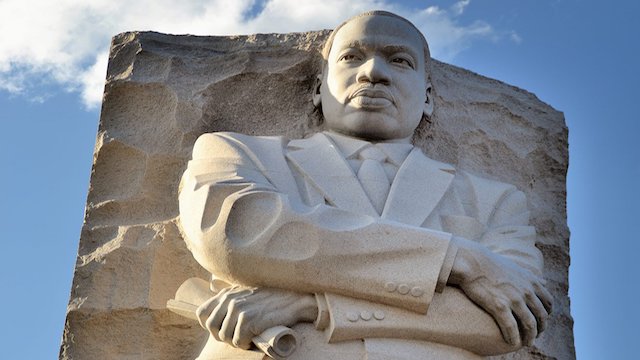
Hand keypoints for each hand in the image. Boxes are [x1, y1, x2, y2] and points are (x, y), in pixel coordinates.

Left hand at [196, 286, 316, 348]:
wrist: (294, 299)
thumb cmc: (271, 299)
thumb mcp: (246, 293)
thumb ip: (230, 298)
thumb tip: (215, 306)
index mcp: (226, 294)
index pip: (202, 313)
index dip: (210, 325)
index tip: (223, 329)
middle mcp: (230, 299)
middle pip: (211, 327)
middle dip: (223, 336)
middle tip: (238, 337)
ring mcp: (238, 309)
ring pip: (224, 336)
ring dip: (236, 342)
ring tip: (248, 338)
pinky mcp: (249, 319)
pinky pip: (238, 341)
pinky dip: (246, 344)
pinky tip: (254, 339)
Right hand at [449, 240, 552, 346]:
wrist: (471, 262)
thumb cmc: (490, 264)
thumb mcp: (516, 268)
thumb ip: (531, 277)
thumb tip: (544, 282)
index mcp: (531, 282)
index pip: (548, 302)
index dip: (546, 314)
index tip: (541, 321)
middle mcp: (526, 291)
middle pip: (541, 316)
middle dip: (540, 328)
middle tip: (534, 335)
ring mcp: (514, 299)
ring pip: (529, 325)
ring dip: (530, 337)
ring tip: (526, 343)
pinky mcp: (499, 306)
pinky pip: (511, 327)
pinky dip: (513, 338)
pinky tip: (512, 343)